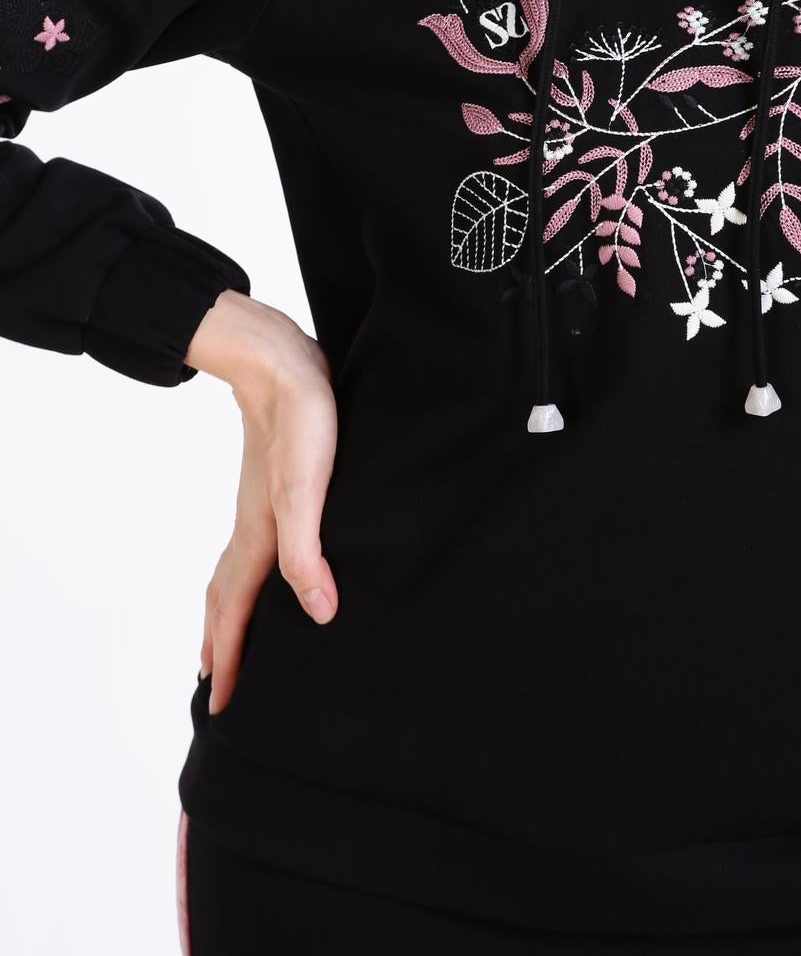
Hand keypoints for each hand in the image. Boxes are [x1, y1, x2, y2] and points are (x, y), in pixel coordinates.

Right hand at [187, 290, 340, 715]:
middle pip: (226, 598)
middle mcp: (253, 527)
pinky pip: (250, 544)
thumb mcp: (307, 491)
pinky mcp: (274, 482)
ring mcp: (260, 504)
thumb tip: (319, 615)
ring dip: (228, 608)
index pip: (238, 613)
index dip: (233, 659)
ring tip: (228, 633)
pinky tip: (267, 559)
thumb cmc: (300, 422)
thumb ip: (307, 553)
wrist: (279, 361)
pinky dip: (246, 570)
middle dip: (221, 643)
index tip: (222, 705)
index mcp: (260, 537)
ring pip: (234, 570)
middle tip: (216, 683)